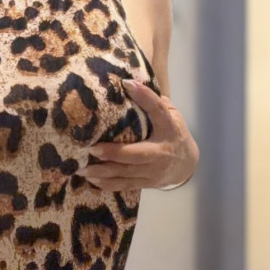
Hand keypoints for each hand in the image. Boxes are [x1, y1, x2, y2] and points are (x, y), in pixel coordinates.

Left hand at [76, 79, 198, 190]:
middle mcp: (160, 153)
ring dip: (104, 172)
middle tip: (92, 148)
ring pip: (127, 173)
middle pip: (137, 154)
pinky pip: (125, 185)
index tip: (127, 84)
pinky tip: (92, 180)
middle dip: (114, 153)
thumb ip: (154, 103)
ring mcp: (153, 172)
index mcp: (169, 128)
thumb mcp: (171, 115)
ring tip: (82, 168)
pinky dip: (108, 184)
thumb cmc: (173, 133)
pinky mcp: (146, 183)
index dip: (145, 97)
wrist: (187, 164)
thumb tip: (129, 83)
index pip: (158, 110)